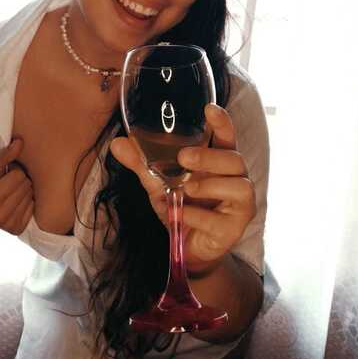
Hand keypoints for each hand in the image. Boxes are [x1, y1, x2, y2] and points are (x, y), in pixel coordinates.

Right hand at [0, 138, 34, 234]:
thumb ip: (5, 153)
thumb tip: (20, 142)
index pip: (18, 175)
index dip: (14, 170)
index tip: (6, 172)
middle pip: (26, 185)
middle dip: (21, 180)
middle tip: (10, 182)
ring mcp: (6, 224)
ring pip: (31, 196)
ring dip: (25, 190)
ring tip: (13, 191)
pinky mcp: (16, 229)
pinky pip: (33, 208)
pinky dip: (28, 202)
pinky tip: (17, 201)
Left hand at [110, 104, 255, 273]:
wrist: (186, 250)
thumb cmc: (180, 207)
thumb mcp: (157, 183)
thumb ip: (141, 163)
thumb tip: (117, 143)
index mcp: (219, 161)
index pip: (226, 137)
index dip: (222, 122)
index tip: (210, 108)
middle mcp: (235, 178)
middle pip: (235, 159)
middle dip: (210, 156)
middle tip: (183, 157)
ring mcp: (239, 204)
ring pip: (239, 185)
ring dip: (210, 185)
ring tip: (185, 190)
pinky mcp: (235, 228)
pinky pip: (221, 219)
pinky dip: (199, 216)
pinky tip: (182, 216)